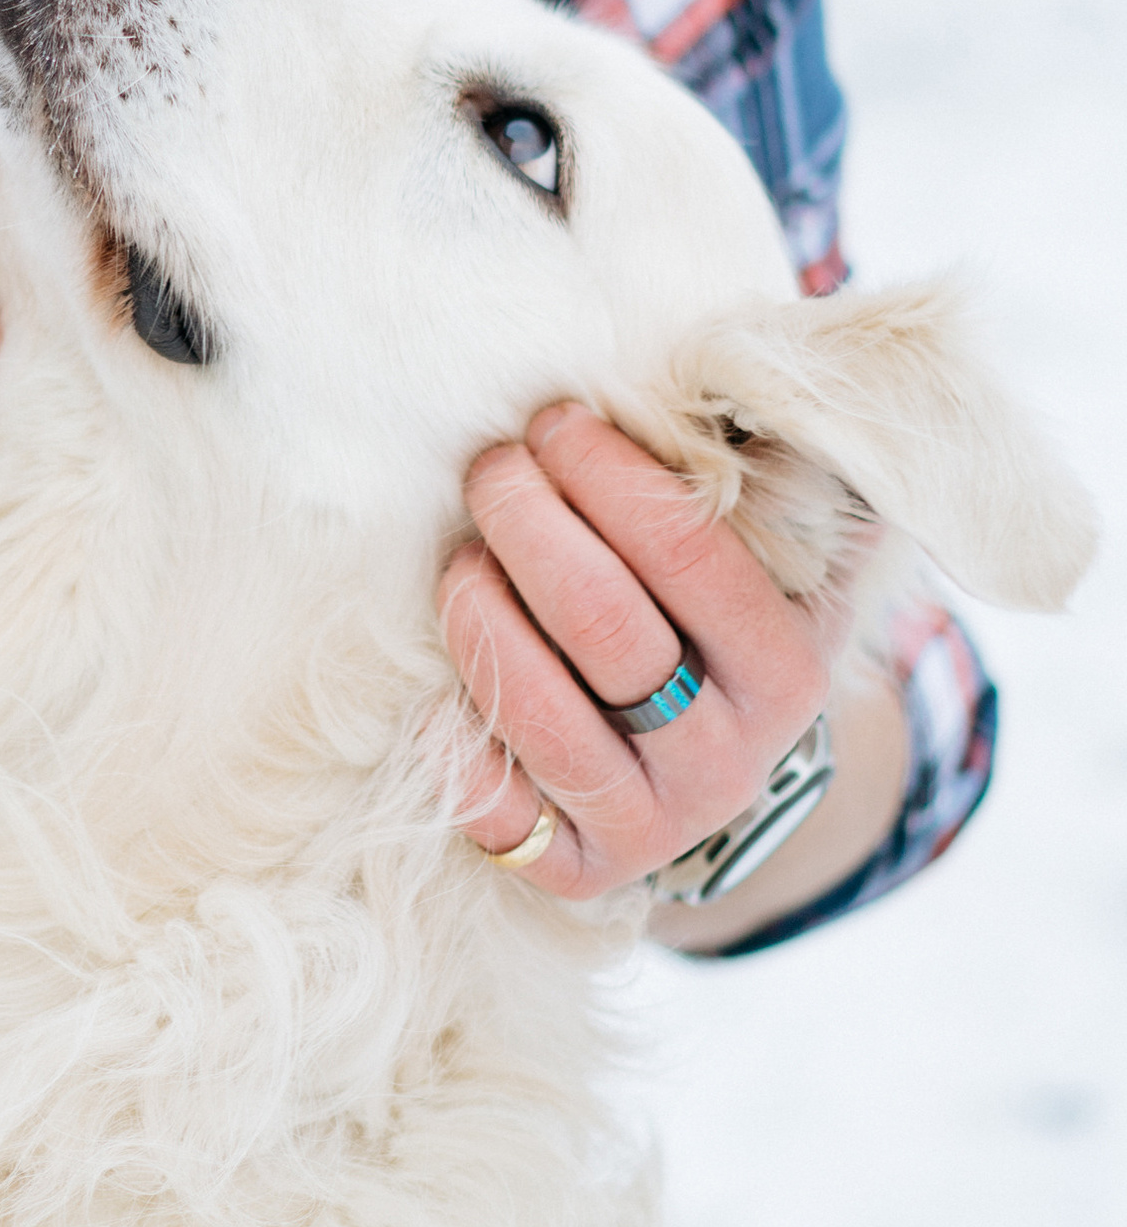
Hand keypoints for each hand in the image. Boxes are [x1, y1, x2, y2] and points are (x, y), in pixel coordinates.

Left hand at [439, 404, 843, 909]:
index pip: (690, 554)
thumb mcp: (778, 552)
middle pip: (604, 623)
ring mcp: (652, 824)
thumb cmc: (713, 623)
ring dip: (479, 614)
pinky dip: (454, 741)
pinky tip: (436, 689)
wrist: (699, 773)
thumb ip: (786, 465)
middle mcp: (729, 758)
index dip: (608, 476)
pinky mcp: (574, 869)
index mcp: (789, 667)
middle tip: (490, 468)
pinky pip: (493, 807)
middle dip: (530, 524)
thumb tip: (779, 358)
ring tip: (458, 560)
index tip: (552, 423)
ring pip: (541, 710)